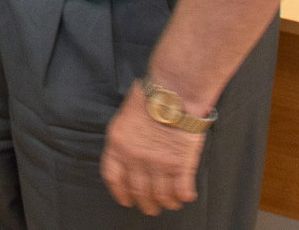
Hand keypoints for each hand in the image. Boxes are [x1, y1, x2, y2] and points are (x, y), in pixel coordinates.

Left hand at [101, 83, 203, 213]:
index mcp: (118, 145)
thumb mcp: (125, 116)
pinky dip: (183, 197)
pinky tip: (184, 195)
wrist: (174, 91)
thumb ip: (126, 138)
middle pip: (138, 192)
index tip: (126, 200)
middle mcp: (135, 158)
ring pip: (160, 196)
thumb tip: (128, 152)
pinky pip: (181, 191)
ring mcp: (158, 164)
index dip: (120, 193)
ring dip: (166, 203)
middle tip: (151, 207)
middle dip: (146, 204)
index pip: (114, 178)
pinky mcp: (179, 165)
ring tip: (170, 203)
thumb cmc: (151, 96)